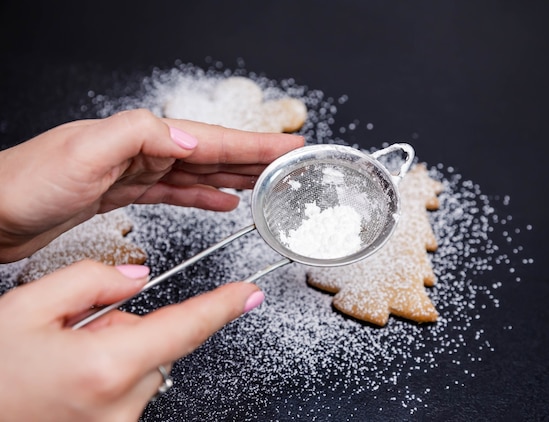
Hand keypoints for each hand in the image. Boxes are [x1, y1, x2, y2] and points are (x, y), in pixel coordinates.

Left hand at [0, 109, 304, 261]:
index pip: (211, 138)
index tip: (287, 147)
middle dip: (253, 159)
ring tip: (264, 185)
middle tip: (288, 165)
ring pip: (198, 174)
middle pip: (211, 154)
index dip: (253, 144)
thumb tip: (193, 141)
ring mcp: (134, 173)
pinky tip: (221, 202)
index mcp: (141, 136)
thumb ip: (140, 137)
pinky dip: (202, 197)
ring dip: (234, 178)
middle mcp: (142, 150)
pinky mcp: (123, 195)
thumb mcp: (84, 152)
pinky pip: (176, 193)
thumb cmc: (25, 183)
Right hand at [0, 261, 263, 420]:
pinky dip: (108, 377)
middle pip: (157, 344)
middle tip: (74, 333)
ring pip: (141, 368)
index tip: (248, 293)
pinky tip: (68, 380)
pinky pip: (127, 392)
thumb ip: (92, 281)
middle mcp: (119, 406)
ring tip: (62, 361)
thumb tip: (136, 277)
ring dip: (115, 354)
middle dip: (128, 328)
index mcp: (105, 367)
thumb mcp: (28, 307)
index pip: (184, 328)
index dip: (221, 306)